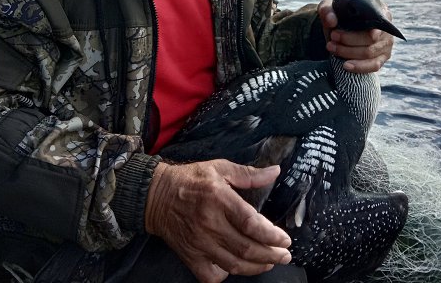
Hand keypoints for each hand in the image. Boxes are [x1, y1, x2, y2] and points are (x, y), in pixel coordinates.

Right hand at [145, 160, 291, 282]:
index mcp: (219, 198)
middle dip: (272, 255)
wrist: (156, 196)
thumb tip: (275, 172)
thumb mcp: (220, 168)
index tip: (285, 239)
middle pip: (247, 248)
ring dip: (257, 267)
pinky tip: (238, 266)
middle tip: (285, 255)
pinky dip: (228, 275)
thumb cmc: (190, 180)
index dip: (272, 235)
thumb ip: (249, 173)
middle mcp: (209, 223)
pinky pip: (212, 275)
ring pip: (234, 265)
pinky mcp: (190, 256)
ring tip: (270, 262)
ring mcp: (199, 243)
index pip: (251, 223)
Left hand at [318, 0, 393, 72]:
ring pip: (369, 53)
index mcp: (379, 11)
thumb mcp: (331, 8)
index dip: (366, 27)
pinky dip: (359, 67)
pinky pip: (373, 66)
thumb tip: (331, 20)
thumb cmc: (339, 16)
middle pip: (370, 39)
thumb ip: (327, 10)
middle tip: (332, 36)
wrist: (339, 29)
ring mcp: (385, 45)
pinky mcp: (381, 59)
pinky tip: (345, 66)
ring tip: (332, 48)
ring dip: (348, 52)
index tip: (344, 31)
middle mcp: (386, 29)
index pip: (377, 20)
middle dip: (348, 40)